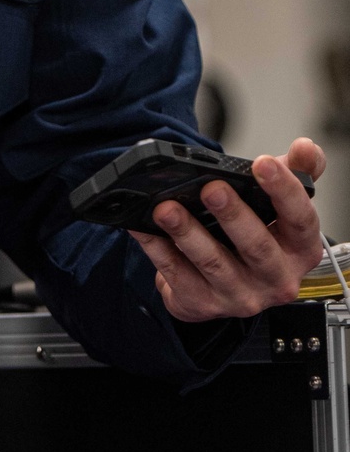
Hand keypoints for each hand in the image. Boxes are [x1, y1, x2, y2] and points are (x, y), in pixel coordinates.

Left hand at [129, 137, 325, 321]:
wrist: (229, 283)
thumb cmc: (257, 233)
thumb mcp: (280, 203)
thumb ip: (297, 171)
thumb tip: (305, 147)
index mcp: (300, 249)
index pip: (301, 219)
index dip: (284, 191)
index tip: (263, 162)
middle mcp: (275, 278)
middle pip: (256, 246)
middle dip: (232, 215)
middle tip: (211, 188)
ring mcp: (240, 295)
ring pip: (213, 264)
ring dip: (188, 233)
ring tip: (166, 208)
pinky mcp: (203, 303)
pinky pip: (177, 276)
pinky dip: (158, 251)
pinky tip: (144, 228)